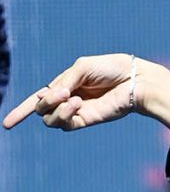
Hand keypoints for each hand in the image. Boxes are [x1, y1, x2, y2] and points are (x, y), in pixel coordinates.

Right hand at [3, 53, 135, 130]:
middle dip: (46, 101)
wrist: (135, 80)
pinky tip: (78, 103)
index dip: (21, 111)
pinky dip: (65, 113)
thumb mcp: (81, 67)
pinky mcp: (87, 121)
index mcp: (65, 84)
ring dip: (55, 108)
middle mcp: (68, 100)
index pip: (39, 99)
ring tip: (74, 98)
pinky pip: (65, 124)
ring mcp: (77, 112)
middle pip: (40, 109)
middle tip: (64, 92)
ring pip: (49, 119)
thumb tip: (49, 96)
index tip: (7, 124)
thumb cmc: (112, 69)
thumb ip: (63, 81)